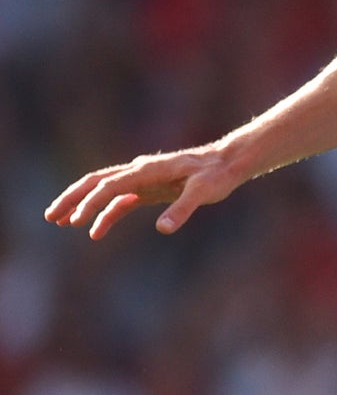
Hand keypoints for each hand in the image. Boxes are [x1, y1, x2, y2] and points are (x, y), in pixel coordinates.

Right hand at [44, 145, 243, 238]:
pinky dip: (106, 214)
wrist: (228, 162)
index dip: (91, 202)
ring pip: (104, 190)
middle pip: (96, 182)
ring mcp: (143, 180)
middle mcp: (140, 171)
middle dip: (72, 199)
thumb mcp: (204, 192)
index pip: (110, 185)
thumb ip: (183, 209)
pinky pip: (121, 201)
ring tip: (62, 222)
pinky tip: (96, 232)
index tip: (76, 220)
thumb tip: (162, 229)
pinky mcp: (150, 189)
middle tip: (50, 216)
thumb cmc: (217, 175)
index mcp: (147, 169)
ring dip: (82, 205)